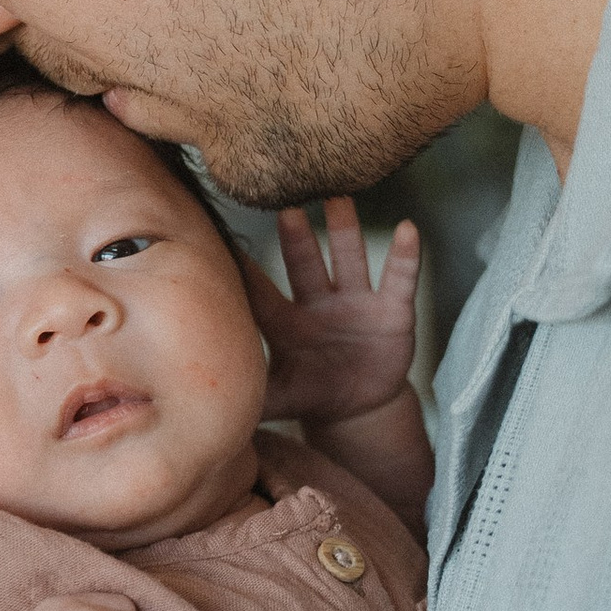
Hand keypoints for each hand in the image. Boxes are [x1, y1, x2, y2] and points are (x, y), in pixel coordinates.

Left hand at [240, 201, 420, 428]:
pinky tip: (408, 229)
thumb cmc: (312, 395)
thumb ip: (248, 400)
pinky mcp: (392, 312)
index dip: (244, 269)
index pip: (260, 292)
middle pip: (304, 264)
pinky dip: (405, 256)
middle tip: (284, 202)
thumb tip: (203, 412)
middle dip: (295, 237)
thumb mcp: (279, 399)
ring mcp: (356, 304)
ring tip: (339, 198)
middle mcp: (318, 304)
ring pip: (348, 260)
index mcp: (286, 324)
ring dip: (345, 230)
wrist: (358, 408)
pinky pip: (399, 279)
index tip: (225, 236)